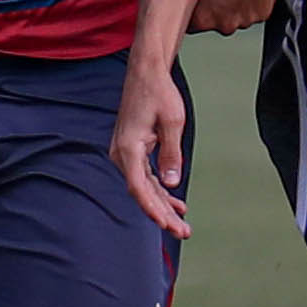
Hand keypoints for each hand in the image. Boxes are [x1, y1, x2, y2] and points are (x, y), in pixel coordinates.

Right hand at [109, 57, 192, 236]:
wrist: (147, 73)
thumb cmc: (159, 93)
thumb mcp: (173, 122)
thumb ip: (171, 155)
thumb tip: (171, 183)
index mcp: (128, 148)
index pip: (138, 187)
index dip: (152, 208)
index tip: (166, 224)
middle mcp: (122, 154)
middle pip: (142, 192)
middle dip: (163, 214)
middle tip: (183, 232)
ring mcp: (126, 154)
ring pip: (145, 187)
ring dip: (163, 206)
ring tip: (182, 225)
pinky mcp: (133, 151)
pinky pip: (146, 177)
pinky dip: (160, 191)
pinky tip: (175, 204)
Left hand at [191, 0, 277, 34]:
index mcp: (202, 19)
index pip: (194, 28)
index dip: (200, 13)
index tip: (202, 4)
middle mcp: (223, 24)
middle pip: (221, 24)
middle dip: (223, 9)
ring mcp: (245, 20)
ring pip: (241, 18)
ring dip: (240, 5)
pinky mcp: (262, 13)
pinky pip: (257, 12)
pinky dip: (256, 1)